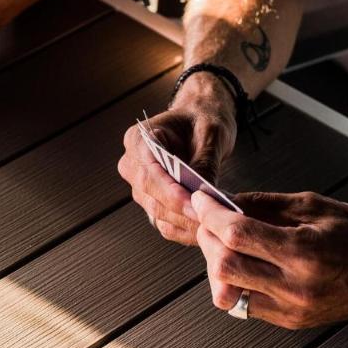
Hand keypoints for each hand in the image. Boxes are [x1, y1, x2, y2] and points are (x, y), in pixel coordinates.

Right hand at [118, 78, 236, 243]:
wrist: (201, 119)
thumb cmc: (202, 118)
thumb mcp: (211, 132)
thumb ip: (205, 162)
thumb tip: (202, 195)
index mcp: (138, 140)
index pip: (149, 173)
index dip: (170, 192)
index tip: (194, 204)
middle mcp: (133, 165)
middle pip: (150, 197)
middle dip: (181, 211)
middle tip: (210, 218)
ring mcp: (141, 187)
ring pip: (157, 215)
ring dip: (185, 222)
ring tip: (214, 223)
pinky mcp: (154, 203)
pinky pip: (166, 224)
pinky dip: (185, 228)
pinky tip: (207, 227)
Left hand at [192, 190, 347, 328]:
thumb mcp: (315, 206)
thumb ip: (265, 206)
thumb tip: (223, 202)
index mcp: (305, 252)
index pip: (237, 234)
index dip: (211, 215)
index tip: (201, 201)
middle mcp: (296, 287)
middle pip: (225, 267)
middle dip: (209, 241)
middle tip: (210, 223)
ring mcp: (292, 310)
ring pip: (229, 292)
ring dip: (218, 265)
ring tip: (228, 245)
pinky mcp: (291, 323)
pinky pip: (246, 305)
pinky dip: (237, 283)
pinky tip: (246, 265)